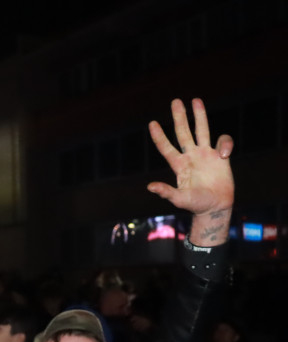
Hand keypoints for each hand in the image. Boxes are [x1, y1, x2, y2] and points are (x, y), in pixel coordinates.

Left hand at [148, 98, 233, 245]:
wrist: (215, 207)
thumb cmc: (196, 204)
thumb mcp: (179, 198)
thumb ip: (166, 192)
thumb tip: (150, 187)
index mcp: (178, 165)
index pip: (166, 147)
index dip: (159, 136)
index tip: (152, 123)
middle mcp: (190, 156)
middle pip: (183, 132)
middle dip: (179, 117)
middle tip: (175, 101)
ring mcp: (205, 154)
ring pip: (201, 130)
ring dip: (199, 116)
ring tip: (196, 100)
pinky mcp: (220, 156)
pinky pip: (222, 142)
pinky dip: (225, 144)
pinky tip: (225, 155)